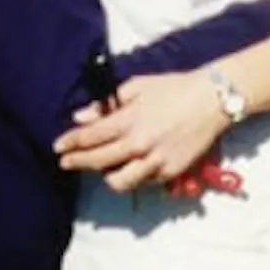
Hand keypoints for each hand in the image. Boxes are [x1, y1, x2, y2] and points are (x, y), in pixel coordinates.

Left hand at [54, 72, 227, 191]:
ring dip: (104, 177)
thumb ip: (107, 104)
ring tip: (99, 169)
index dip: (70, 142)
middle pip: (98, 161)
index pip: (90, 137)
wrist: (211, 100)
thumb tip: (81, 116)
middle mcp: (139, 145)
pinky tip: (129, 166)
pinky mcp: (170, 172)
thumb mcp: (138, 87)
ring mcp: (155, 162)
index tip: (57, 146)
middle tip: (64, 162)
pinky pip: (142, 181)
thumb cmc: (173, 88)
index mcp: (129, 120)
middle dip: (77, 162)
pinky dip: (132, 176)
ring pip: (119, 182)